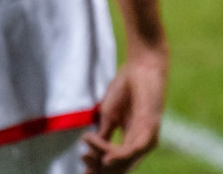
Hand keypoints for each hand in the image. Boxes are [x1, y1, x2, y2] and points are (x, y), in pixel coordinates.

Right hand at [81, 44, 166, 173]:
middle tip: (82, 166)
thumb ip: (104, 133)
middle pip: (120, 167)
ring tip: (84, 153)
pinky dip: (117, 156)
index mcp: (131, 140)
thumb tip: (92, 149)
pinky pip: (132, 150)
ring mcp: (147, 138)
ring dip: (102, 159)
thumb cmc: (126, 88)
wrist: (141, 68)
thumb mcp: (109, 114)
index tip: (82, 172)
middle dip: (99, 170)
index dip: (98, 168)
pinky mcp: (150, 130)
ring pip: (124, 162)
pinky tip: (105, 159)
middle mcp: (141, 144)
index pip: (115, 162)